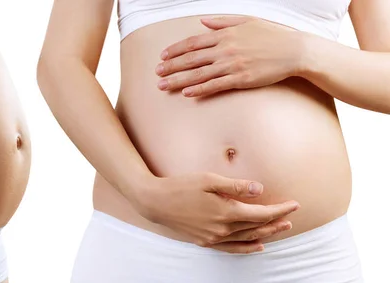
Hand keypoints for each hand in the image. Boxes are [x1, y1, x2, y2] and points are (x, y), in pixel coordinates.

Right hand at [136, 172, 299, 253]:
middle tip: (291, 216)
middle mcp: (223, 229)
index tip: (294, 204)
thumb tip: (260, 190)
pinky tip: (257, 246)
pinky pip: (232, 248)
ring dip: (266, 234)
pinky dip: (247, 248)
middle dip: (276, 221)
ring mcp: (213, 238)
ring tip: (281, 228)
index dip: (279, 210)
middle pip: (257, 227)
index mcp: (226, 212)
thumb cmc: (181, 186)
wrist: (155, 202)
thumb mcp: (208, 179)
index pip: (261, 214)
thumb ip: (235, 186)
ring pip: (247, 239)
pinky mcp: (205, 241)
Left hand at [156, 16, 307, 96]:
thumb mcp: (247, 21)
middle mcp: (225, 49)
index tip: (163, 56)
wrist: (294, 50)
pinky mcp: (241, 79)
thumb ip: (223, 22)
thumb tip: (203, 22)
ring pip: (199, 74)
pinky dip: (200, 89)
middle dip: (171, 66)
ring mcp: (232, 65)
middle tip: (156, 73)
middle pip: (191, 59)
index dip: (176, 50)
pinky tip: (187, 93)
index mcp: (225, 34)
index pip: (193, 42)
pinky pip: (216, 85)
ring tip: (163, 86)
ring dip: (179, 80)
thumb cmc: (272, 35)